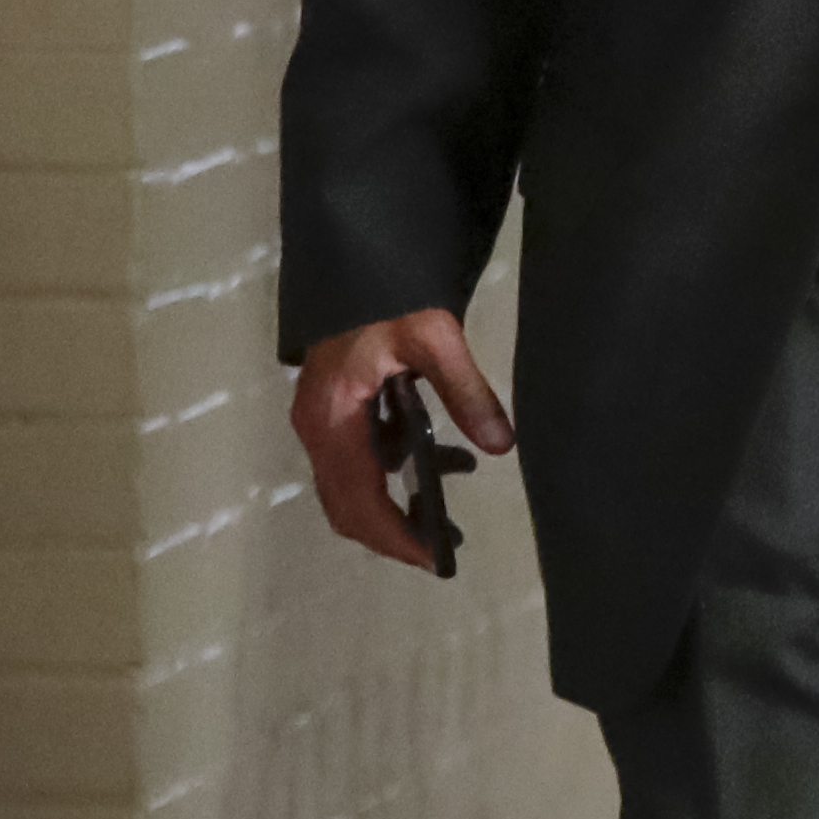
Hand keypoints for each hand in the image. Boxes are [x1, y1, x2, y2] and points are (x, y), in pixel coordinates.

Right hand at [290, 310, 513, 573]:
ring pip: (350, 485)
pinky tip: (444, 457)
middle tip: (445, 545)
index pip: (358, 499)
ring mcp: (321, 420)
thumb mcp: (434, 338)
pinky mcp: (334, 410)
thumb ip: (466, 392)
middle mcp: (317, 428)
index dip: (394, 535)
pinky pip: (358, 459)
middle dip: (393, 530)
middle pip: (345, 504)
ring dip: (396, 502)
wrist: (356, 260)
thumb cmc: (389, 295)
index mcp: (332, 418)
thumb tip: (501, 445)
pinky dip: (396, 470)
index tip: (434, 558)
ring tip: (452, 504)